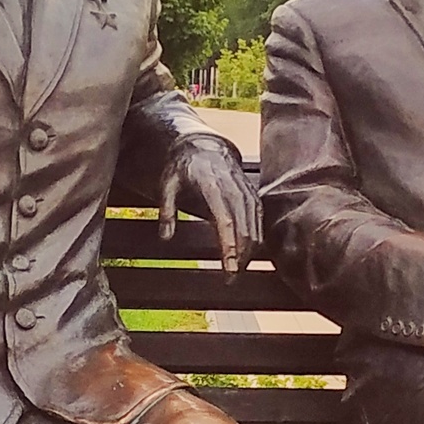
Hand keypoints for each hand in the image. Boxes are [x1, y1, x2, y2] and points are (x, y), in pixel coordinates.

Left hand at [161, 136, 257, 271]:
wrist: (203, 145)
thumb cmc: (182, 168)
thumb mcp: (167, 185)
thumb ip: (166, 210)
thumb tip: (166, 238)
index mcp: (212, 184)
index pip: (225, 219)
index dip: (229, 245)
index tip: (229, 267)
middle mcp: (233, 187)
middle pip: (243, 226)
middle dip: (240, 254)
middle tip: (231, 278)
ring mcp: (245, 189)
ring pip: (254, 224)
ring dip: (249, 249)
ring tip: (238, 270)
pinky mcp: (251, 193)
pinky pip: (258, 218)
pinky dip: (257, 236)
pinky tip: (250, 254)